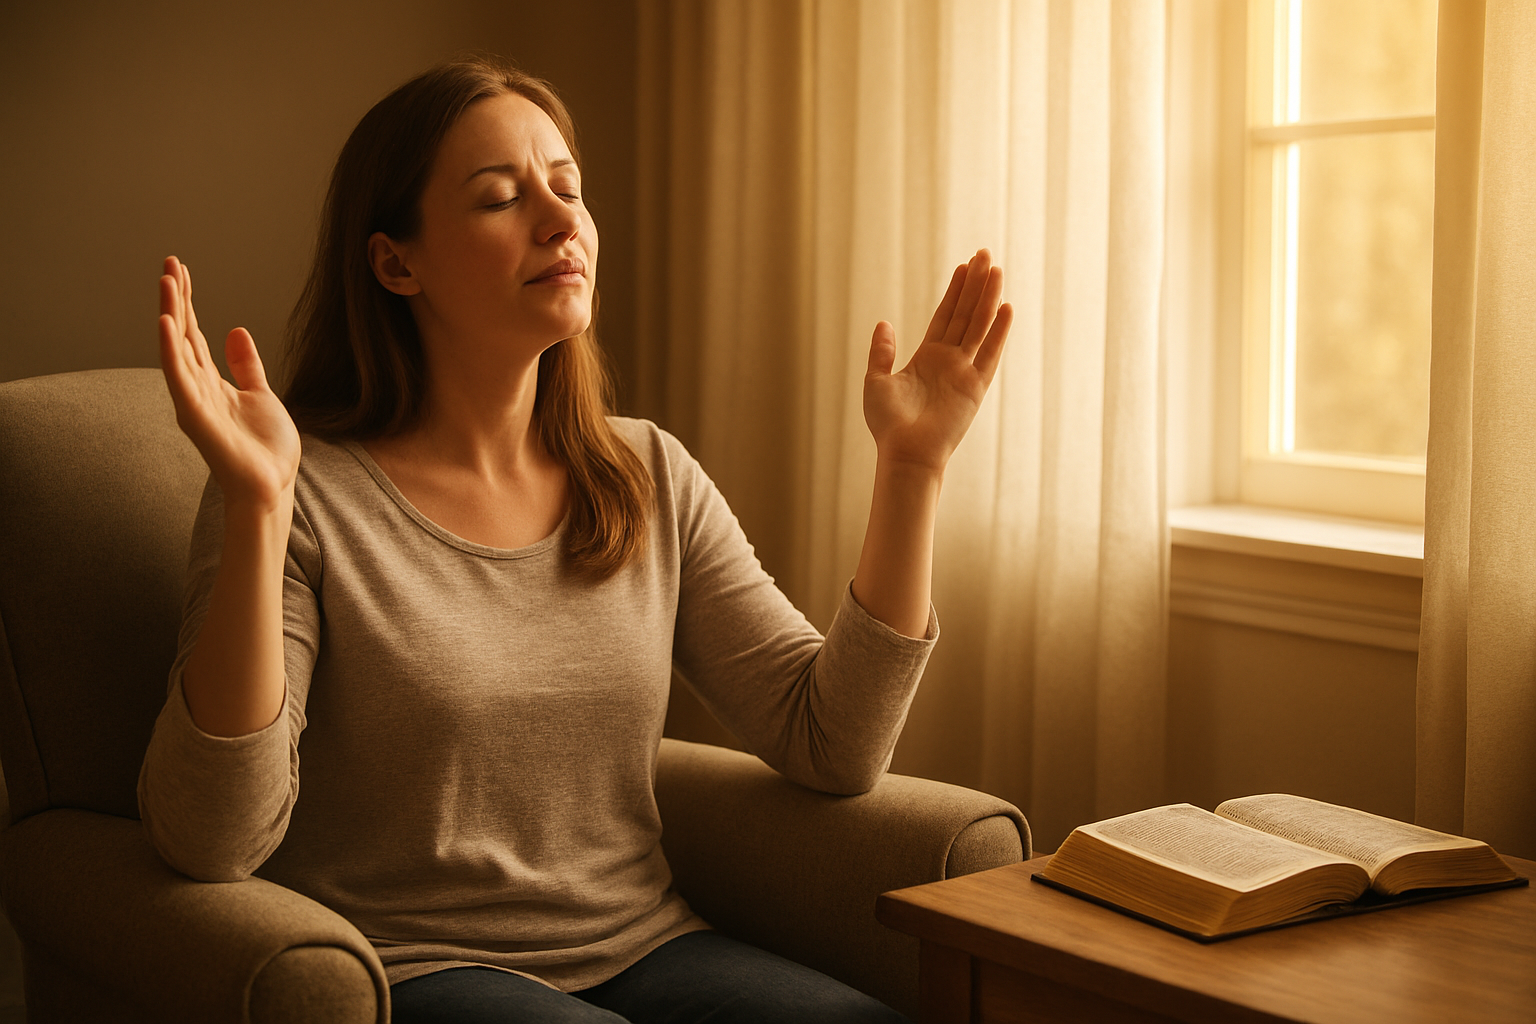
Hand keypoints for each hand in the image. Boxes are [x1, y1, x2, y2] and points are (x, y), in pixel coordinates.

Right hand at [158, 256, 300, 509]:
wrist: (272, 485)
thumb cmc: (265, 450)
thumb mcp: (261, 395)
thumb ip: (246, 366)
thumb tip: (235, 331)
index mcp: (212, 382)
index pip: (194, 334)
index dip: (188, 302)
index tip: (181, 271)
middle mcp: (197, 388)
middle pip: (181, 334)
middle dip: (176, 298)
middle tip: (169, 262)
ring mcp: (194, 401)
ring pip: (176, 349)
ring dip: (170, 313)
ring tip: (165, 281)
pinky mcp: (196, 416)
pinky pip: (179, 378)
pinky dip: (170, 350)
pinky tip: (166, 323)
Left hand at [862, 248, 1012, 473]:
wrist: (904, 453)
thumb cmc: (888, 424)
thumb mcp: (876, 381)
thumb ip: (882, 352)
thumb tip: (884, 323)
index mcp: (927, 358)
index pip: (945, 316)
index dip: (955, 291)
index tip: (965, 266)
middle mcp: (949, 361)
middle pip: (965, 314)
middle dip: (975, 284)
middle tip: (985, 254)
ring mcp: (964, 372)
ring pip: (979, 325)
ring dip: (988, 297)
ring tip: (996, 269)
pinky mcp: (975, 386)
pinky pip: (990, 353)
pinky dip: (998, 331)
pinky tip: (1006, 307)